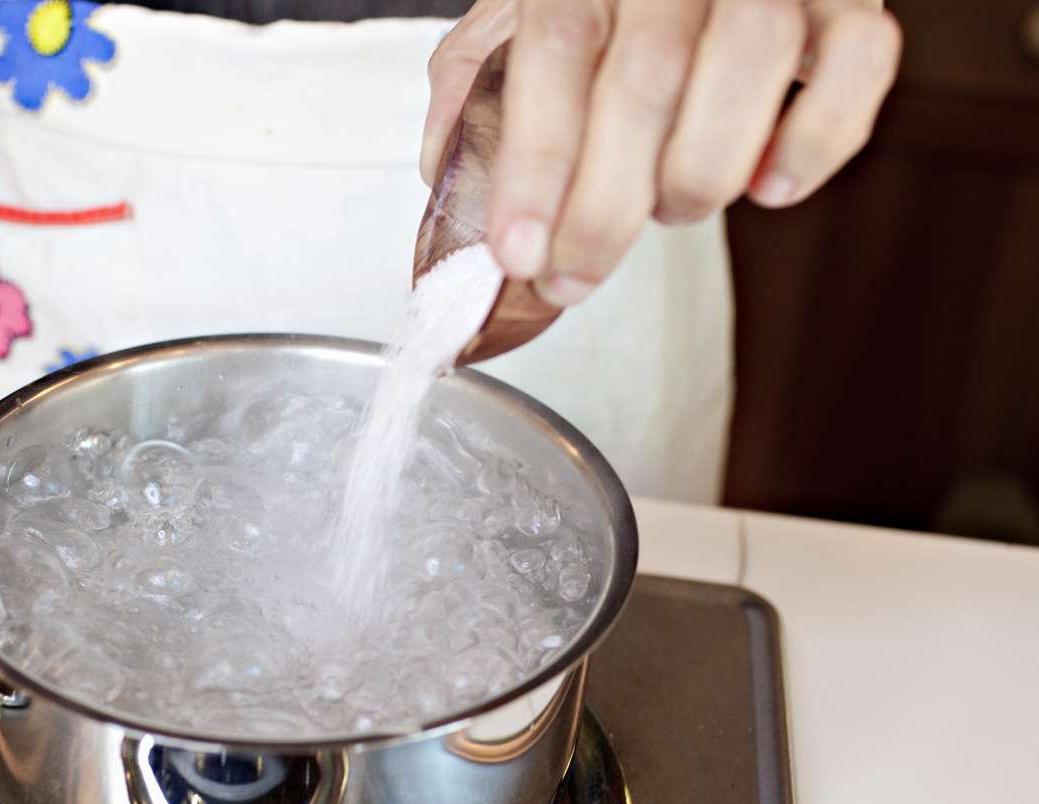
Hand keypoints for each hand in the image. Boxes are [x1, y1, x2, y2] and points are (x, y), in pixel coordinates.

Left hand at [421, 0, 900, 306]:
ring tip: (669, 210)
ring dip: (698, 175)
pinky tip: (768, 184)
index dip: (535, 163)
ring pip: (749, 69)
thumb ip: (473, 83)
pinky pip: (859, 66)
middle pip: (647, 79)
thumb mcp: (516, 17)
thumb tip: (446, 171)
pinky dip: (814, 144)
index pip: (556, 49)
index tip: (518, 253)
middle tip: (573, 276)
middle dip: (603, 208)